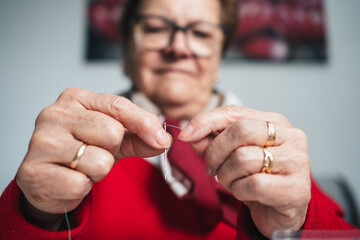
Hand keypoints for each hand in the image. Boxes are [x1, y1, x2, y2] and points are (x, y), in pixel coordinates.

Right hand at [16, 88, 170, 215]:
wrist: (49, 180)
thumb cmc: (83, 152)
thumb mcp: (114, 140)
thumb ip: (140, 137)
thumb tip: (164, 140)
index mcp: (75, 98)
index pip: (118, 105)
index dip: (144, 123)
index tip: (162, 139)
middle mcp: (54, 113)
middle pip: (112, 132)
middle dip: (112, 150)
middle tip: (96, 153)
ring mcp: (40, 141)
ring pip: (99, 161)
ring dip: (98, 171)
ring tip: (82, 167)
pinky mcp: (32, 171)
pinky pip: (80, 184)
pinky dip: (82, 187)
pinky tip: (69, 179)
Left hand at [179, 105, 310, 237]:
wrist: (279, 211)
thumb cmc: (256, 177)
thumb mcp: (230, 155)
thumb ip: (211, 141)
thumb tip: (190, 134)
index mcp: (275, 122)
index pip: (234, 112)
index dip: (206, 121)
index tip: (186, 135)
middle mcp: (291, 137)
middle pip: (241, 130)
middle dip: (216, 151)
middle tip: (211, 168)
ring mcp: (298, 161)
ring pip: (244, 158)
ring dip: (226, 176)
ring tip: (232, 182)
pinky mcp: (297, 188)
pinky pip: (254, 184)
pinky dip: (240, 191)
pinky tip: (246, 194)